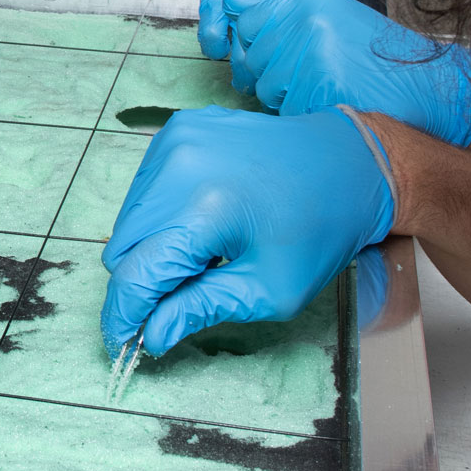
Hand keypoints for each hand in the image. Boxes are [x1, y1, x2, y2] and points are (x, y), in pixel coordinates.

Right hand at [101, 106, 393, 358]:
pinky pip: (145, 188)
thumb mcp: (269, 289)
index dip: (124, 314)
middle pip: (122, 245)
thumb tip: (152, 335)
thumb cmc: (319, 231)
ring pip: (129, 217)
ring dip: (150, 248)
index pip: (136, 272)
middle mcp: (181, 165)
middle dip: (141, 282)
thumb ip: (202, 309)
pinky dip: (161, 215)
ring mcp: (176, 140)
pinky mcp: (178, 129)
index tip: (124, 341)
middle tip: (179, 298)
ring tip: (201, 255)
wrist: (348, 162)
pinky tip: (202, 221)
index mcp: (206, 209)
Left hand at [205, 0, 470, 141]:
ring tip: (328, 92)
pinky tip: (336, 108)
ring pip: (267, 91)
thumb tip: (231, 7)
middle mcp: (306, 23)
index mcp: (308, 1)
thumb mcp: (335, 20)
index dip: (256, 48)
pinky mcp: (322, 90)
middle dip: (273, 79)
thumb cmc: (383, 59)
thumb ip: (284, 16)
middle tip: (311, 82)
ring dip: (290, 100)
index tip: (278, 58)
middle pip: (253, 62)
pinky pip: (289, 113)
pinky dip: (307, 118)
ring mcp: (313, 56)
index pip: (247, 24)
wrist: (436, 86)